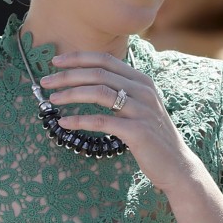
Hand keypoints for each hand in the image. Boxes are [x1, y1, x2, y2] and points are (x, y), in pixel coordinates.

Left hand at [41, 51, 201, 191]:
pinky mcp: (137, 131)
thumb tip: (88, 81)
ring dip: (71, 94)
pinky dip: (80, 120)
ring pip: (99, 93)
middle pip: (98, 73)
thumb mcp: (139, 106)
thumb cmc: (152, 136)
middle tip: (45, 82)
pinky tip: (65, 122)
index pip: (105, 59)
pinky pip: (102, 121)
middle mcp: (142, 90)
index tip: (56, 61)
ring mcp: (141, 110)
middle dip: (68, 75)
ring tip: (52, 100)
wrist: (176, 164)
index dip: (78, 57)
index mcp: (141, 80)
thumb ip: (121, 91)